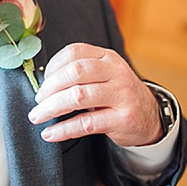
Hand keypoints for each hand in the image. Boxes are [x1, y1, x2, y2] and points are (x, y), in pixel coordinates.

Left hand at [28, 43, 161, 146]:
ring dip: (51, 108)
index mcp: (107, 57)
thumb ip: (79, 73)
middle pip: (75, 72)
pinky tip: (50, 133)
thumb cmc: (116, 94)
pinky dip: (63, 129)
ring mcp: (121, 95)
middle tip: (37, 101)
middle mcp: (116, 72)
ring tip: (37, 116)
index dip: (52, 66)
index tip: (42, 83)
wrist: (150, 116)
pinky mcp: (122, 119)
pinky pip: (85, 123)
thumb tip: (42, 85)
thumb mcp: (103, 75)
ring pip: (78, 97)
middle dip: (49, 88)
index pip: (74, 52)